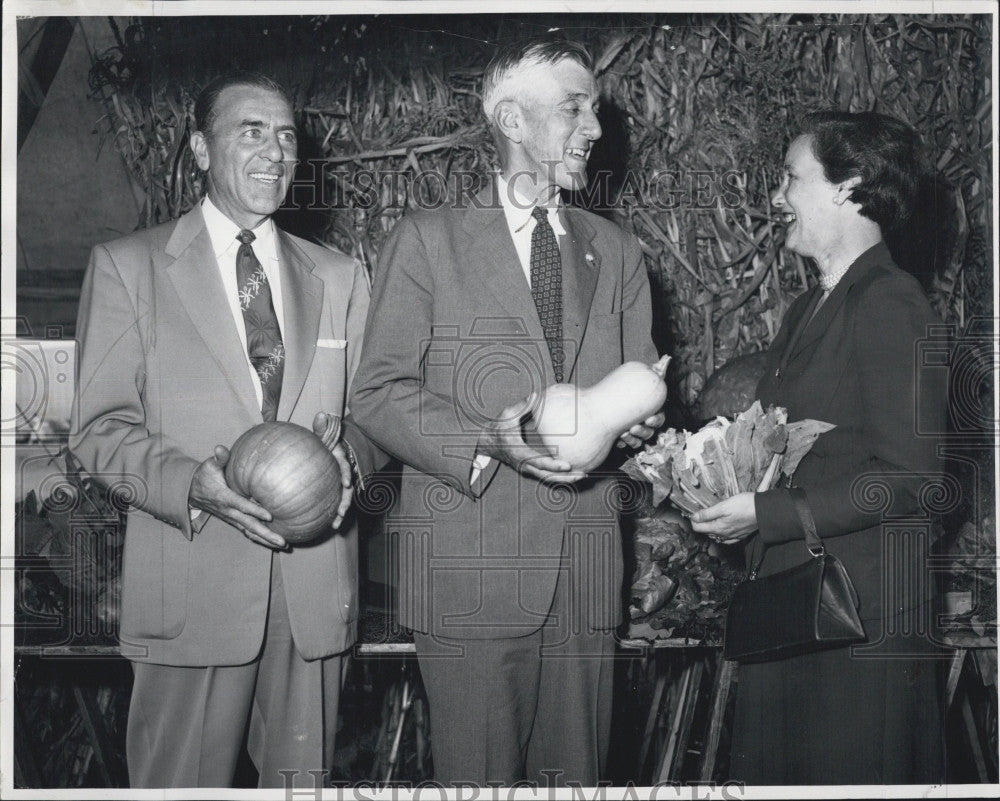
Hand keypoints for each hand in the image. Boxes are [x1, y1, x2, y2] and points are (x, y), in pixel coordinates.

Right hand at [189, 445, 285, 548]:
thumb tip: (221, 448)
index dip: (255, 511)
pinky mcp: (234, 521)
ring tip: (283, 545)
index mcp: (224, 497)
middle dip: (266, 533)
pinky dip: (260, 539)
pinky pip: (248, 532)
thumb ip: (219, 458)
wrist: (192, 492)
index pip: (241, 505)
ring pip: (249, 532)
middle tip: (282, 540)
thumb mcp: (209, 465)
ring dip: (265, 540)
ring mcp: (231, 518)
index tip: (270, 516)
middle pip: (249, 525)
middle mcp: (228, 511)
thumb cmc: (204, 476)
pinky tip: (273, 543)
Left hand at [312, 411, 353, 528]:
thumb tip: (321, 415)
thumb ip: (322, 427)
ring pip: (343, 499)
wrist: (332, 448)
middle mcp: (344, 473)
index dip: (347, 474)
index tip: (347, 483)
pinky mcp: (335, 490)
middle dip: (345, 502)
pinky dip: (333, 513)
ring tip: (336, 525)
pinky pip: (335, 502)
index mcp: (341, 459)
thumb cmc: (327, 441)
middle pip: (348, 489)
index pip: (346, 466)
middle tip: (341, 512)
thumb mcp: (326, 433)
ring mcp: (340, 483)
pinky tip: (327, 525)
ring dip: (341, 512)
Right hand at [478, 392, 585, 483]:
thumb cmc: (498, 428)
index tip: (568, 465)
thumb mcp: (507, 416)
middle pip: (546, 476)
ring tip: (583, 474)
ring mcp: (527, 468)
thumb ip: (522, 406)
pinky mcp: (530, 468)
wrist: (487, 443)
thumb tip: (535, 394)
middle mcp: (524, 464)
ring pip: (547, 478)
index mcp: (519, 453)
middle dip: (564, 478)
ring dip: (564, 479)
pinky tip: (574, 470)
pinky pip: (545, 474)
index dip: (553, 465)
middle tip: (582, 474)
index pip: (538, 462)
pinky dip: (558, 475)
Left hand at [617, 355, 668, 449]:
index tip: (648, 419)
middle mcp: (643, 421)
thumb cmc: (618, 390)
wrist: (594, 404)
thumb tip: (667, 358)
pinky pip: (629, 446)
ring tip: (623, 433)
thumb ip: (652, 373)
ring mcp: (634, 431)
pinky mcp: (624, 438)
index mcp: (648, 408)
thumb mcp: (633, 378)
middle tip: (633, 428)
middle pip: (651, 431)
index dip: (656, 420)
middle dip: (643, 431)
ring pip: (641, 440)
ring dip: (634, 438)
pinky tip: (618, 440)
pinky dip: (624, 443)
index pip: (659, 417)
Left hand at [689, 492, 757, 543]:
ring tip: (711, 518)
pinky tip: (722, 529)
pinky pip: (726, 539)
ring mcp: (732, 536)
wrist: (763, 511)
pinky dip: (721, 534)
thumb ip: (707, 513)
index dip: (693, 520)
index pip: (698, 528)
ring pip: (716, 535)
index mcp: (718, 528)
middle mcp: (724, 535)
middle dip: (701, 523)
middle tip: (701, 512)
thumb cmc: (744, 506)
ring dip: (710, 528)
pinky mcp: (740, 535)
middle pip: (706, 532)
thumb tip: (693, 518)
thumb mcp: (723, 506)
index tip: (693, 512)